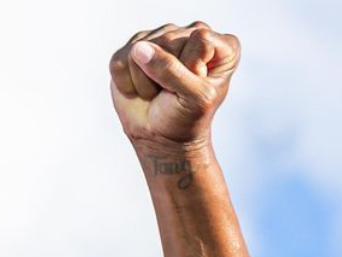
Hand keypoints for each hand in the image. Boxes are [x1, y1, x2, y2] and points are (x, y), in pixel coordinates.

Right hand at [109, 21, 240, 150]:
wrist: (162, 137)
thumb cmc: (188, 118)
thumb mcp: (195, 99)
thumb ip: (174, 72)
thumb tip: (141, 50)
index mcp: (221, 46)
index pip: (201, 39)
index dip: (193, 67)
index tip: (197, 87)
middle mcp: (191, 35)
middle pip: (168, 40)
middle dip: (167, 75)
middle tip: (174, 93)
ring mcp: (160, 37)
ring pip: (140, 48)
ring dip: (145, 81)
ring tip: (159, 92)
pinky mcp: (133, 47)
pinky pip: (120, 59)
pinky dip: (127, 82)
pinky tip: (141, 89)